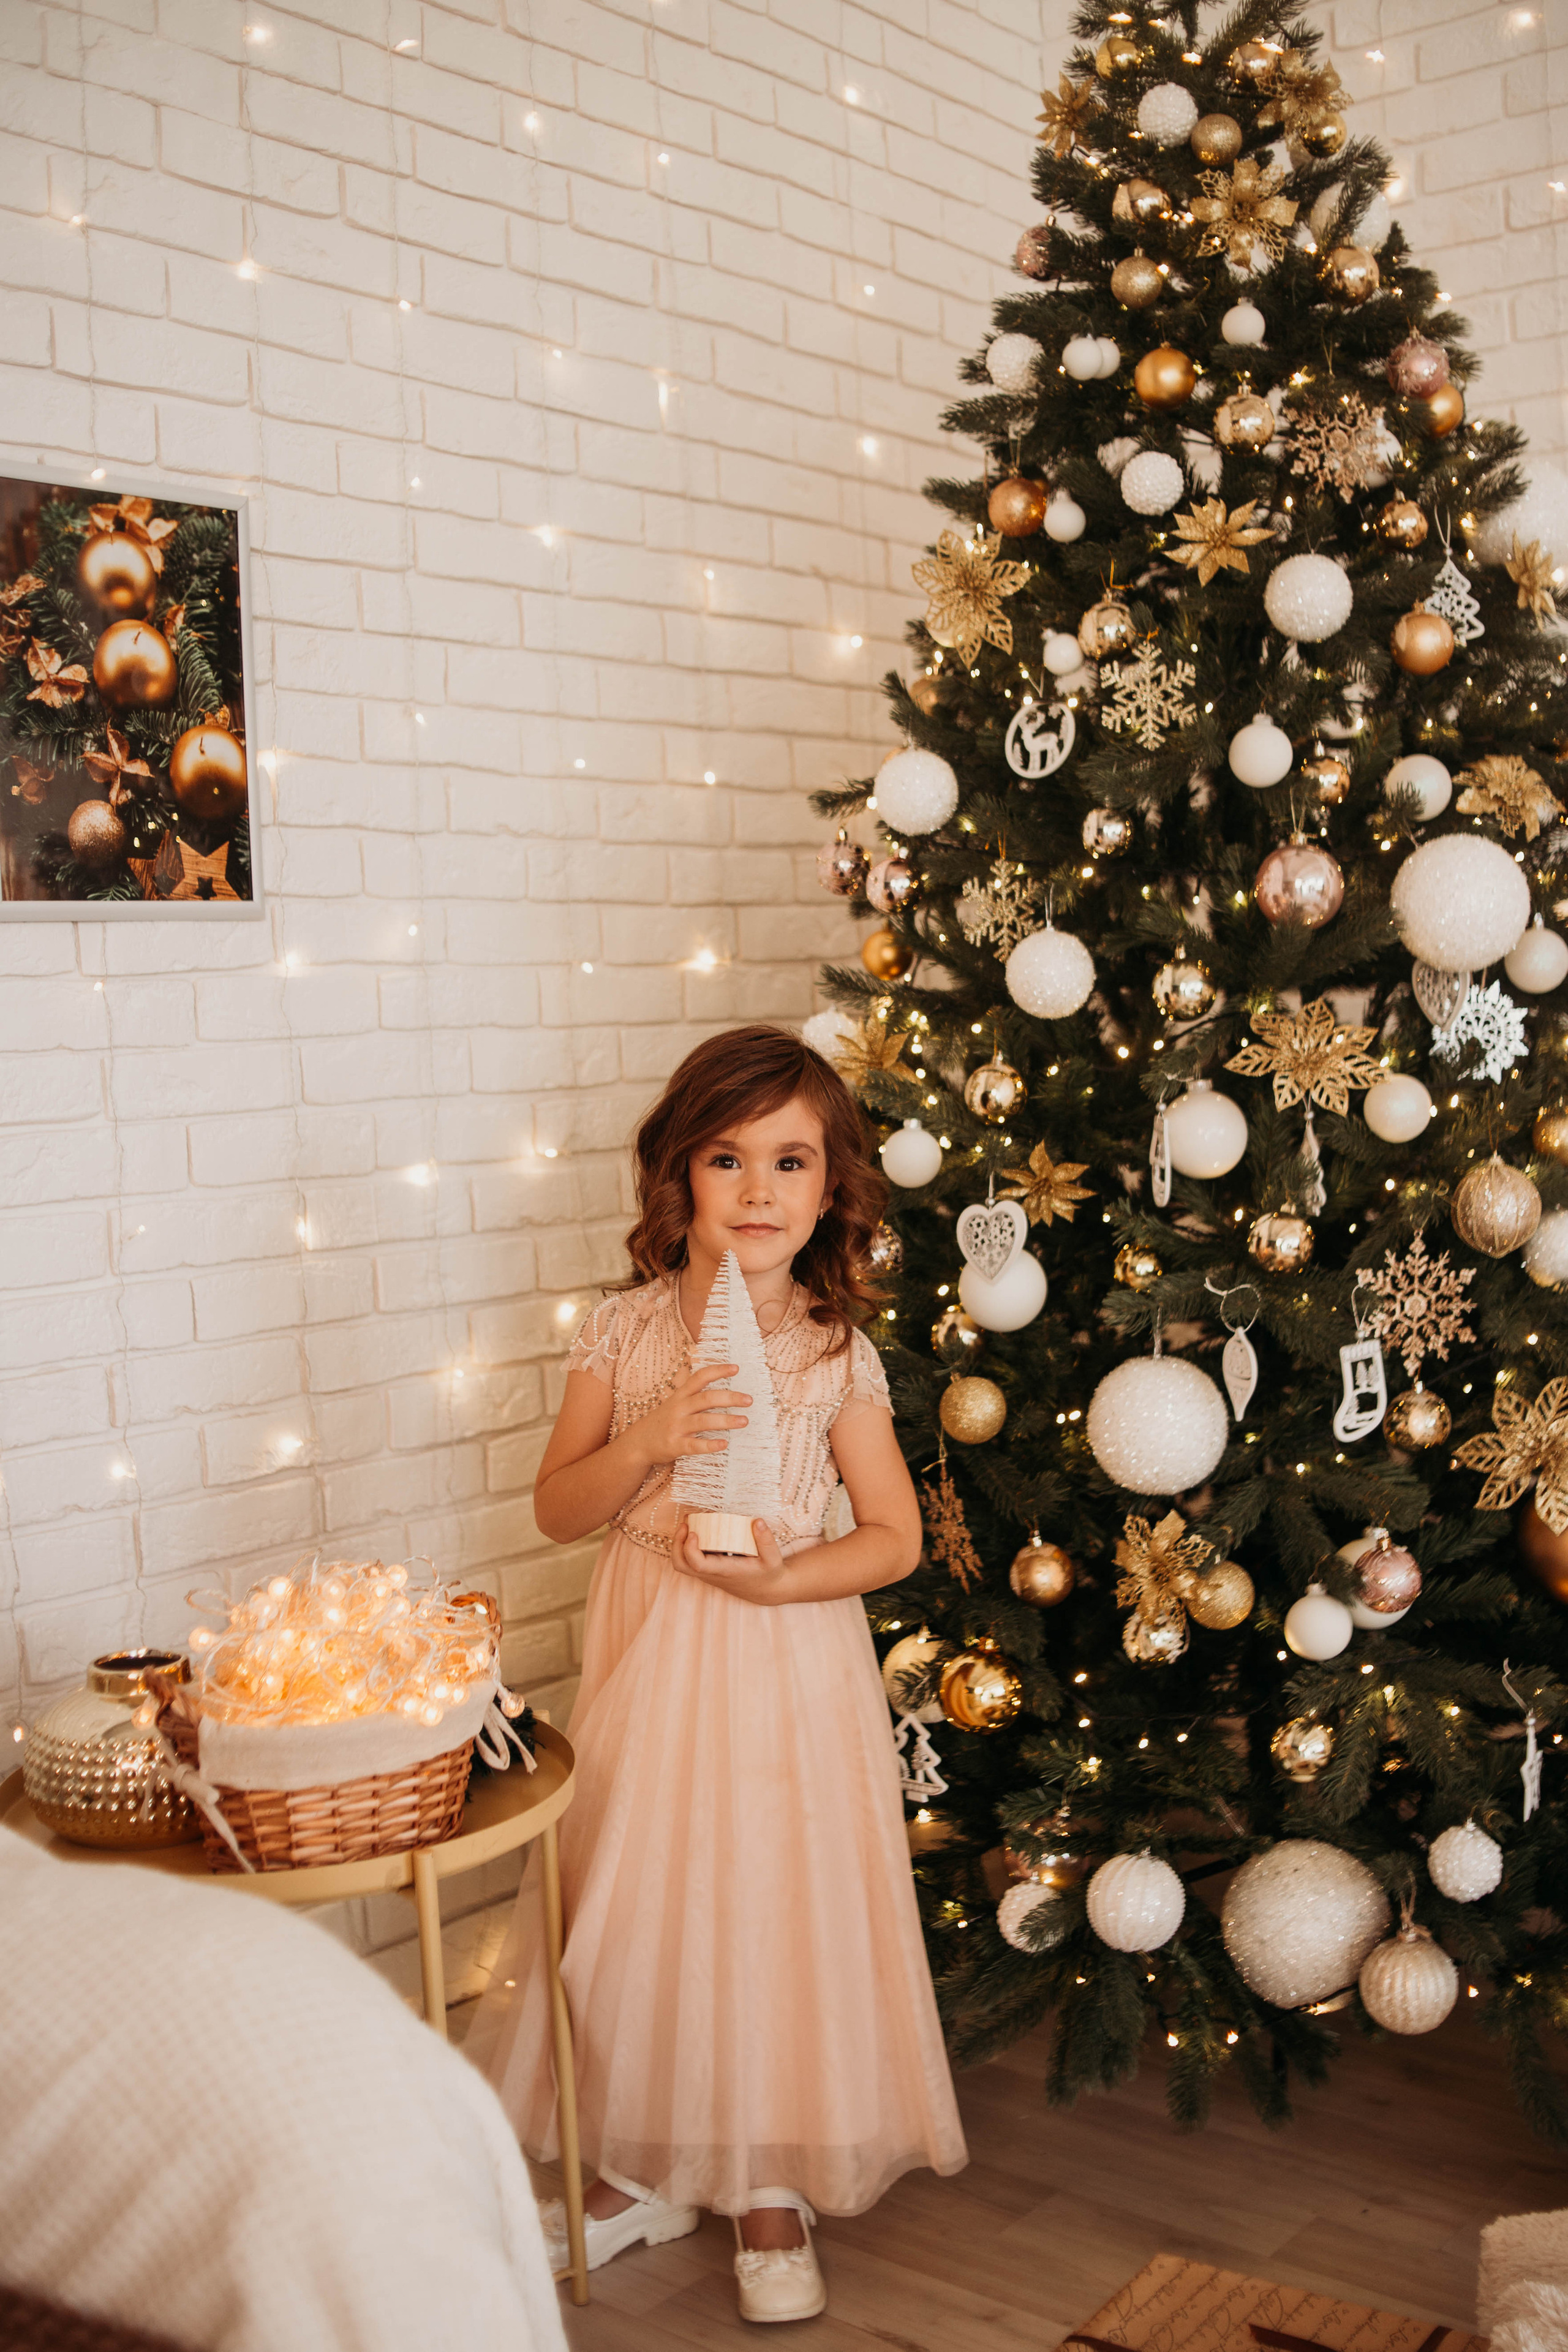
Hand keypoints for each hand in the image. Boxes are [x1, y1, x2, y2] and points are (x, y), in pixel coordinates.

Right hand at [628, 1362, 750, 1473]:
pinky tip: (724, 1444)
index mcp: (680, 1395)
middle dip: (729, 1397)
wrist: (638, 1443)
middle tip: (749, 1399)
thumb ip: (694, 1395)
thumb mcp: (675, 1403)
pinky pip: (694, 1445)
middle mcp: (678, 1408)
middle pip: (706, 1398)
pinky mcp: (675, 1445)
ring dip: (726, 1420)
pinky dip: (710, 1445)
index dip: (718, 1371)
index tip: (736, 1368)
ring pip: (703, 1421)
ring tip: (744, 1421)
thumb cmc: (664, 1421)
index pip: (700, 1377)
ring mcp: (676, 1427)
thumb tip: (723, 1389)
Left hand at [671, 1515, 787, 1604]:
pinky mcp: (708, 1569)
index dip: (690, 1548)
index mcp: (724, 1571)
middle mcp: (712, 1574)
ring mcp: (708, 1572)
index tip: (694, 1532)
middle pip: (681, 1565)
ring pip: (682, 1563)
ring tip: (688, 1523)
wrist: (766, 1590)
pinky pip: (689, 1558)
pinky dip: (687, 1544)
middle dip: (676, 1544)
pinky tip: (697, 1528)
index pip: (698, 1565)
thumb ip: (766, 1540)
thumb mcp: (773, 1558)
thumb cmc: (768, 1573)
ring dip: (679, 1543)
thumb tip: (757, 1521)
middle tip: (686, 1524)